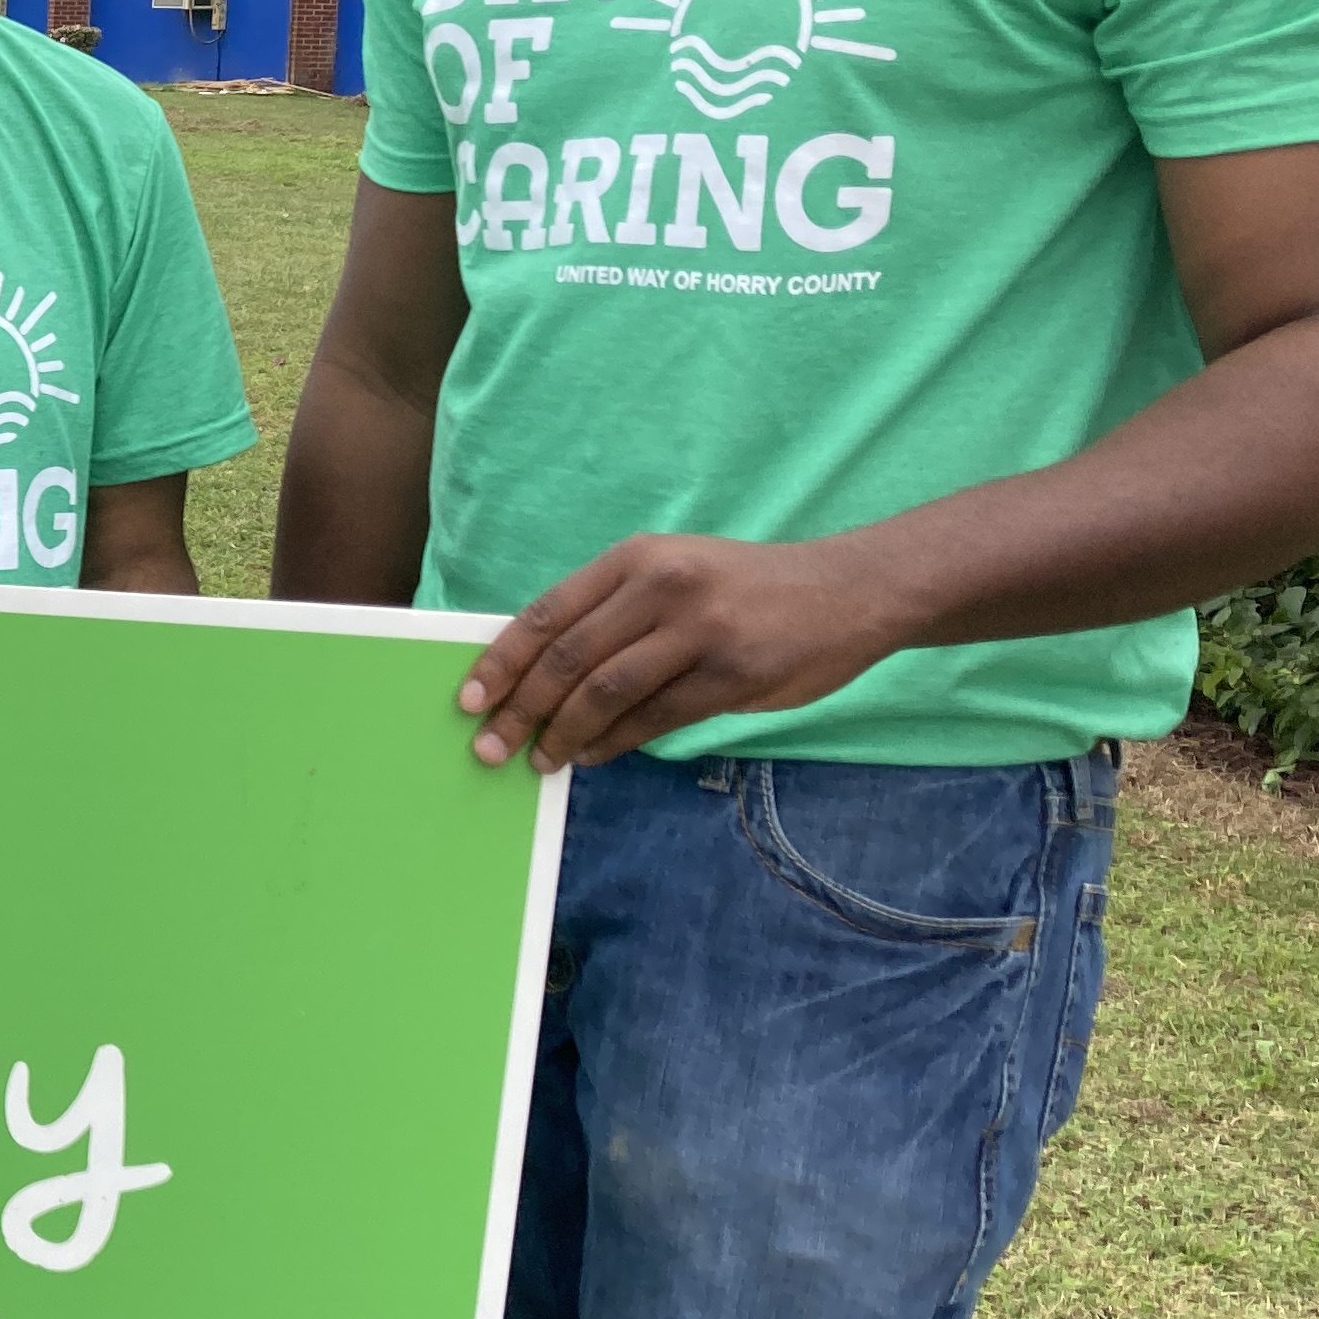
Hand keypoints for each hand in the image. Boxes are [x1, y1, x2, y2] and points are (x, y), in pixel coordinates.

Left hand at [456, 532, 912, 770]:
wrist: (849, 590)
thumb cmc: (745, 587)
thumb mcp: (674, 573)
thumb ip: (613, 612)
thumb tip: (541, 672)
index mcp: (636, 559)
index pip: (548, 614)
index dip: (501, 661)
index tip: (468, 700)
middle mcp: (662, 588)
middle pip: (568, 658)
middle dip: (520, 708)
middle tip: (490, 745)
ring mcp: (699, 631)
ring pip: (606, 692)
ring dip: (563, 734)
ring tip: (540, 760)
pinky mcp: (733, 676)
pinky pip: (655, 719)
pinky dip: (614, 742)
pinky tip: (591, 755)